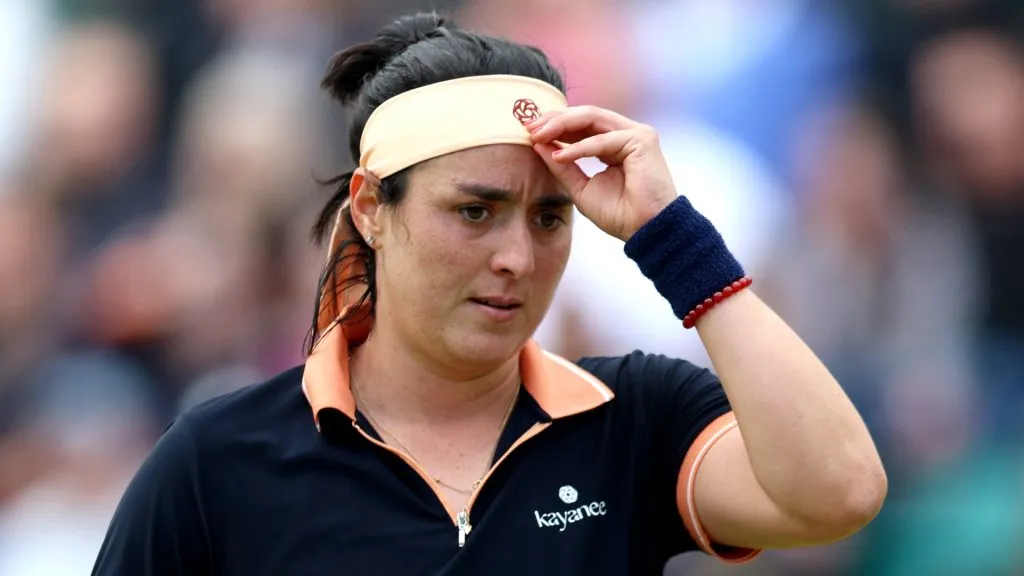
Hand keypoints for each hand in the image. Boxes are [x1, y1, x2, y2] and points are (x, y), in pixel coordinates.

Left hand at [527, 106, 677, 240]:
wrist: (645, 231)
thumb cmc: (619, 213)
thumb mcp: (580, 187)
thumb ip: (562, 166)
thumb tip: (538, 144)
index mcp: (614, 143)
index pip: (582, 125)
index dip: (555, 126)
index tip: (529, 133)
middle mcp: (626, 134)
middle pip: (585, 115)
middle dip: (555, 120)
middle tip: (529, 128)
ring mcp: (636, 134)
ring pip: (593, 117)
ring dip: (562, 125)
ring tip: (539, 135)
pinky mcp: (642, 140)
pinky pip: (603, 140)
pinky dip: (579, 148)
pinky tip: (560, 155)